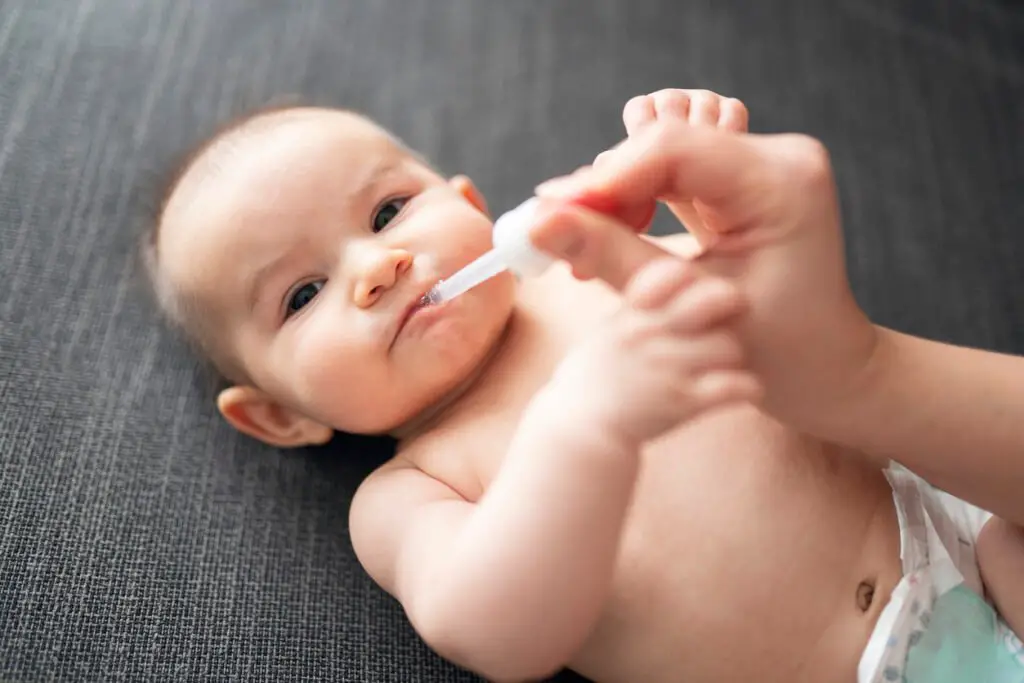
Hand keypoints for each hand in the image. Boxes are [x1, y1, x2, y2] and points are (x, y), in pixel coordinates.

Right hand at [530, 92, 878, 433]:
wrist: (823, 368)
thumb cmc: (772, 351)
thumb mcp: (683, 302)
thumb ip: (609, 253)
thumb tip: (537, 221)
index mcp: (782, 183)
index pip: (673, 150)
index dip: (604, 176)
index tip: (549, 208)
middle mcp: (783, 158)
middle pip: (666, 144)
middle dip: (607, 187)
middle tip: (562, 230)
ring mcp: (771, 163)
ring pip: (666, 152)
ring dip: (621, 191)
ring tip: (592, 239)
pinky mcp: (753, 176)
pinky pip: (680, 167)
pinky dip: (642, 195)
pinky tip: (618, 227)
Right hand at [551, 257, 760, 445]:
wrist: (577, 435)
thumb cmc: (592, 385)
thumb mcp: (605, 336)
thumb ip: (636, 310)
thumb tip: (669, 285)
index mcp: (629, 315)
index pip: (671, 271)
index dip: (694, 277)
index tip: (699, 290)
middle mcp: (647, 334)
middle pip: (714, 299)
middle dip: (730, 307)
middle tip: (731, 320)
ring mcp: (666, 367)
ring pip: (729, 345)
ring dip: (734, 358)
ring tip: (726, 366)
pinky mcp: (683, 402)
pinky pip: (735, 385)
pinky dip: (747, 387)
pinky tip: (744, 390)